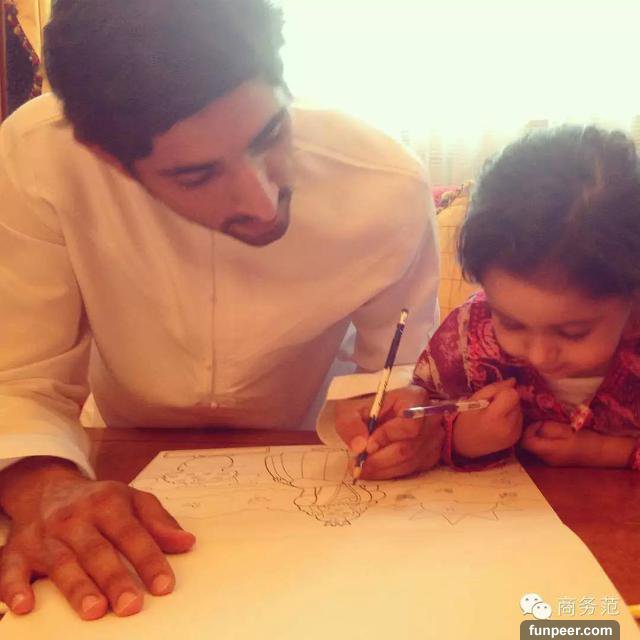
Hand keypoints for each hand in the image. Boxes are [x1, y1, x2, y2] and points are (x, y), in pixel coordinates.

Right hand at [0, 457, 194, 619]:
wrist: (47, 488)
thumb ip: (159, 521)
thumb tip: (186, 543)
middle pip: (97, 551)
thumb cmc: (98, 501)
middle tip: (131, 606)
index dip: (149, 559)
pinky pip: (10, 569)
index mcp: (107, 503)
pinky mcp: (17, 550)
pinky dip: (14, 588)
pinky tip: (25, 606)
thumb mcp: (133, 499)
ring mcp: (45, 535)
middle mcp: (75, 518)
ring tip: (95, 611)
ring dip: (78, 588)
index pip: (132, 533)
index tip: (164, 586)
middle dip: (115, 579)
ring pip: (62, 563)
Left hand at [335, 385, 444, 479]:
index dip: (387, 437)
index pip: (409, 424)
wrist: (371, 410)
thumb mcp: (349, 409)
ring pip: (410, 462)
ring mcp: (434, 437)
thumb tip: (359, 447)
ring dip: (383, 469)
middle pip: (409, 447)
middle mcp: (430, 417)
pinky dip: (391, 472)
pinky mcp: (430, 453)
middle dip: (380, 460)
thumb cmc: (363, 406)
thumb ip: (351, 424)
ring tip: (361, 468)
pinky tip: (375, 469)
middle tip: (358, 465)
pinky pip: (413, 469)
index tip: (367, 446)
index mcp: (414, 398)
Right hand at [452, 378, 521, 458]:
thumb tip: (513, 380)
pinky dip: (512, 417)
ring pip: (520, 409)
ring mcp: (515, 434)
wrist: (464, 445)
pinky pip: (520, 419)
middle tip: (492, 406)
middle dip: (507, 399)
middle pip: (517, 401)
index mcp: (495, 417)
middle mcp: (509, 427)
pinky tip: (500, 422)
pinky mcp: (517, 438)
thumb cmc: (466, 420)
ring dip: (510, 408)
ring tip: (496, 415)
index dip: (503, 392)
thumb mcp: (474, 400)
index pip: (513, 394)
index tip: (492, 398)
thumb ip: (494, 388)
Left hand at [521, 421, 636, 467]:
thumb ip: (547, 428)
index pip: (525, 442)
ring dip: (538, 436)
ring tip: (549, 427)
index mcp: (548, 451)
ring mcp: (550, 462)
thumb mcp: (565, 429)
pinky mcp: (556, 460)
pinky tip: (553, 434)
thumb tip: (535, 426)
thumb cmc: (585, 439)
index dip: (528, 429)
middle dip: (532, 432)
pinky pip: (542, 450)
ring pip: (535, 447)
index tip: (539, 422)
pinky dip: (543, 441)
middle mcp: (546, 459)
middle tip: (542, 422)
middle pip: (528, 445)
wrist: (602, 452)